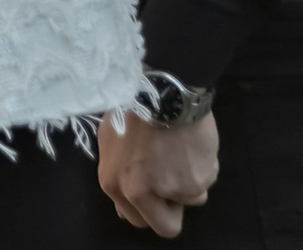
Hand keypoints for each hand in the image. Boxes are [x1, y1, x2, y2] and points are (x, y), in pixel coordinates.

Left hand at [100, 110, 218, 237]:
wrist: (163, 92)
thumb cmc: (133, 109)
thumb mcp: (111, 140)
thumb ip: (119, 172)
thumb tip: (128, 198)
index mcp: (113, 183)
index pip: (136, 219)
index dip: (150, 208)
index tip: (157, 194)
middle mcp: (139, 193)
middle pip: (166, 226)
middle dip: (174, 209)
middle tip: (175, 183)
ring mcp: (171, 190)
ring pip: (191, 199)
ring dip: (190, 181)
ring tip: (181, 151)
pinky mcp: (197, 181)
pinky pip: (206, 180)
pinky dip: (204, 167)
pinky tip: (193, 144)